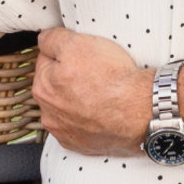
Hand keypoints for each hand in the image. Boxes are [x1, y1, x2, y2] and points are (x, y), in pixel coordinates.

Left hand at [34, 28, 154, 157]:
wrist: (140, 110)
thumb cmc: (111, 79)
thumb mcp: (78, 43)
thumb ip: (53, 38)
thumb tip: (45, 39)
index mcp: (43, 87)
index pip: (46, 60)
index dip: (66, 52)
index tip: (81, 55)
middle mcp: (49, 114)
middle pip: (56, 86)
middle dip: (70, 77)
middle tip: (94, 71)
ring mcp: (65, 132)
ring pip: (68, 108)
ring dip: (78, 100)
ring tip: (101, 92)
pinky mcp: (82, 145)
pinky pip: (81, 127)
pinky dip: (89, 119)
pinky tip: (103, 111)